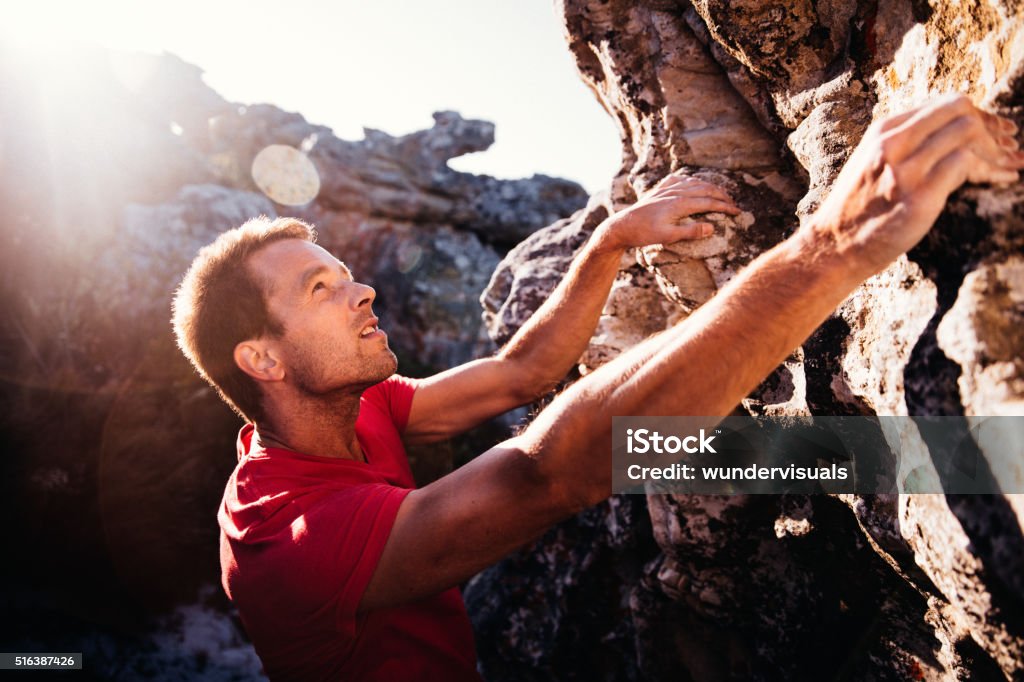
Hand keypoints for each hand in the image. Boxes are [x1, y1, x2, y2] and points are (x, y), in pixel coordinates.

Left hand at [593, 172, 739, 251]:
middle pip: (705, 189)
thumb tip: (712, 227)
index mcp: (679, 204)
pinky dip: (690, 179)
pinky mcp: (658, 189)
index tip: (737, 212)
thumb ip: (690, 232)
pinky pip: (679, 179)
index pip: (709, 202)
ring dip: (709, 186)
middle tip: (733, 203)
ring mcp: (666, 189)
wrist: (622, 226)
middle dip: (722, 195)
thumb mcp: (668, 237)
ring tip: (720, 193)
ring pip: (694, 182)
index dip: (725, 207)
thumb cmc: (644, 234)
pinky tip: (693, 182)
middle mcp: (675, 192)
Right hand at [800, 94, 1023, 279]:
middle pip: (959, 109)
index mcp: (882, 132)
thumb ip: (903, 147)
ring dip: (996, 147)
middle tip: (1008, 146)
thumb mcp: (872, 165)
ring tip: (1012, 164)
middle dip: (991, 125)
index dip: (977, 114)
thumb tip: (949, 137)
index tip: (996, 132)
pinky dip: (992, 168)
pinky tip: (1004, 178)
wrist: (833, 247)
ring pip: (967, 131)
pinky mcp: (919, 195)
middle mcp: (892, 143)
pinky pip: (966, 163)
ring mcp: (904, 168)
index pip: (942, 105)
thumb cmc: (857, 211)